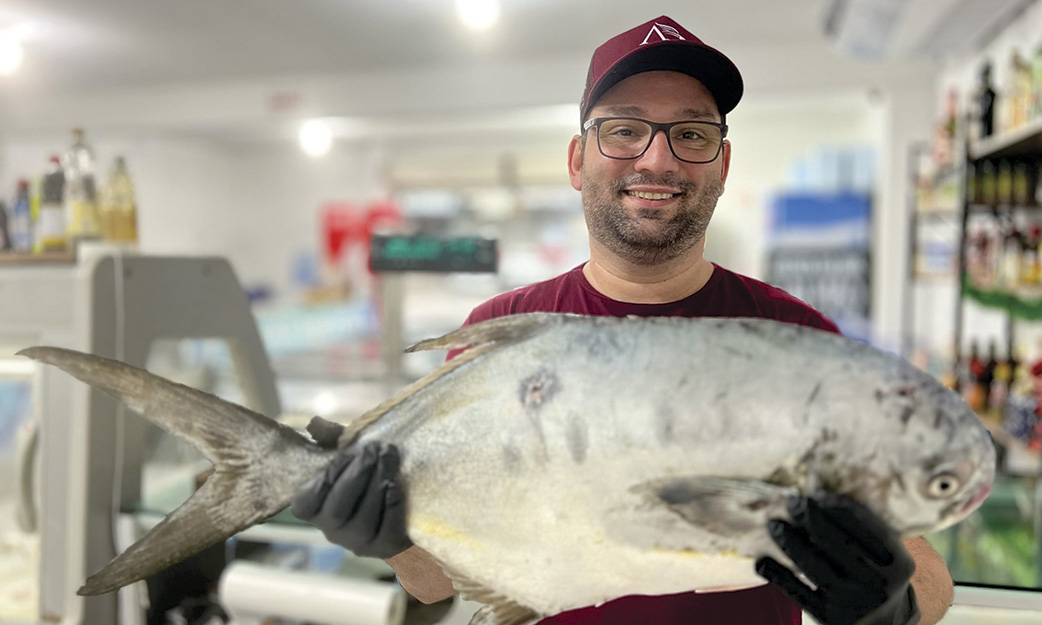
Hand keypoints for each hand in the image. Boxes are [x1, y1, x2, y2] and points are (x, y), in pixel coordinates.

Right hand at [291, 417, 412, 558]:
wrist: (399, 510)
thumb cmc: (365, 478)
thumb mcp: (348, 456)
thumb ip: (332, 440)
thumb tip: (315, 423)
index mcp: (315, 510)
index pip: (305, 504)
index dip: (322, 479)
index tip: (343, 454)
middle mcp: (332, 531)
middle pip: (337, 509)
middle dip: (357, 475)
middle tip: (374, 448)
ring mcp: (358, 542)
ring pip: (363, 520)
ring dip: (377, 483)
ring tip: (390, 456)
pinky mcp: (384, 548)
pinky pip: (387, 530)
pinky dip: (390, 506)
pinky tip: (395, 486)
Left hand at [755, 492, 919, 624]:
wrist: (885, 624)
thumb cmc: (876, 574)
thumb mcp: (884, 554)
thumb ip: (864, 528)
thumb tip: (819, 494)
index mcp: (895, 562)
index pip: (863, 527)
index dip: (836, 507)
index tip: (816, 493)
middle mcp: (876, 584)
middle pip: (837, 544)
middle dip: (811, 518)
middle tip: (792, 501)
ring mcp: (853, 603)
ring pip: (815, 568)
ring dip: (790, 543)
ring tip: (773, 525)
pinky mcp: (831, 619)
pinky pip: (799, 594)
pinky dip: (779, 576)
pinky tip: (761, 561)